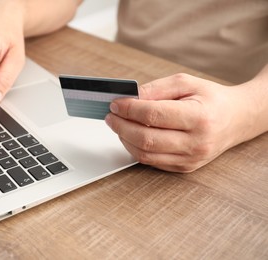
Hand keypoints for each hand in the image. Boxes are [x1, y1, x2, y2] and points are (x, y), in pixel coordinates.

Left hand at [105, 73, 251, 172]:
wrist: (235, 119)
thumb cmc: (211, 99)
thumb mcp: (186, 83)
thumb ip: (157, 89)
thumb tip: (130, 97)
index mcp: (199, 117)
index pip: (154, 115)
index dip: (129, 109)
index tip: (116, 103)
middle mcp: (196, 143)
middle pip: (146, 139)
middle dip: (121, 126)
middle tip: (111, 115)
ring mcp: (191, 159)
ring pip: (145, 154)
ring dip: (125, 139)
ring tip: (118, 124)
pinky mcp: (184, 167)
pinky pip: (151, 161)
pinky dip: (135, 148)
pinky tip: (130, 135)